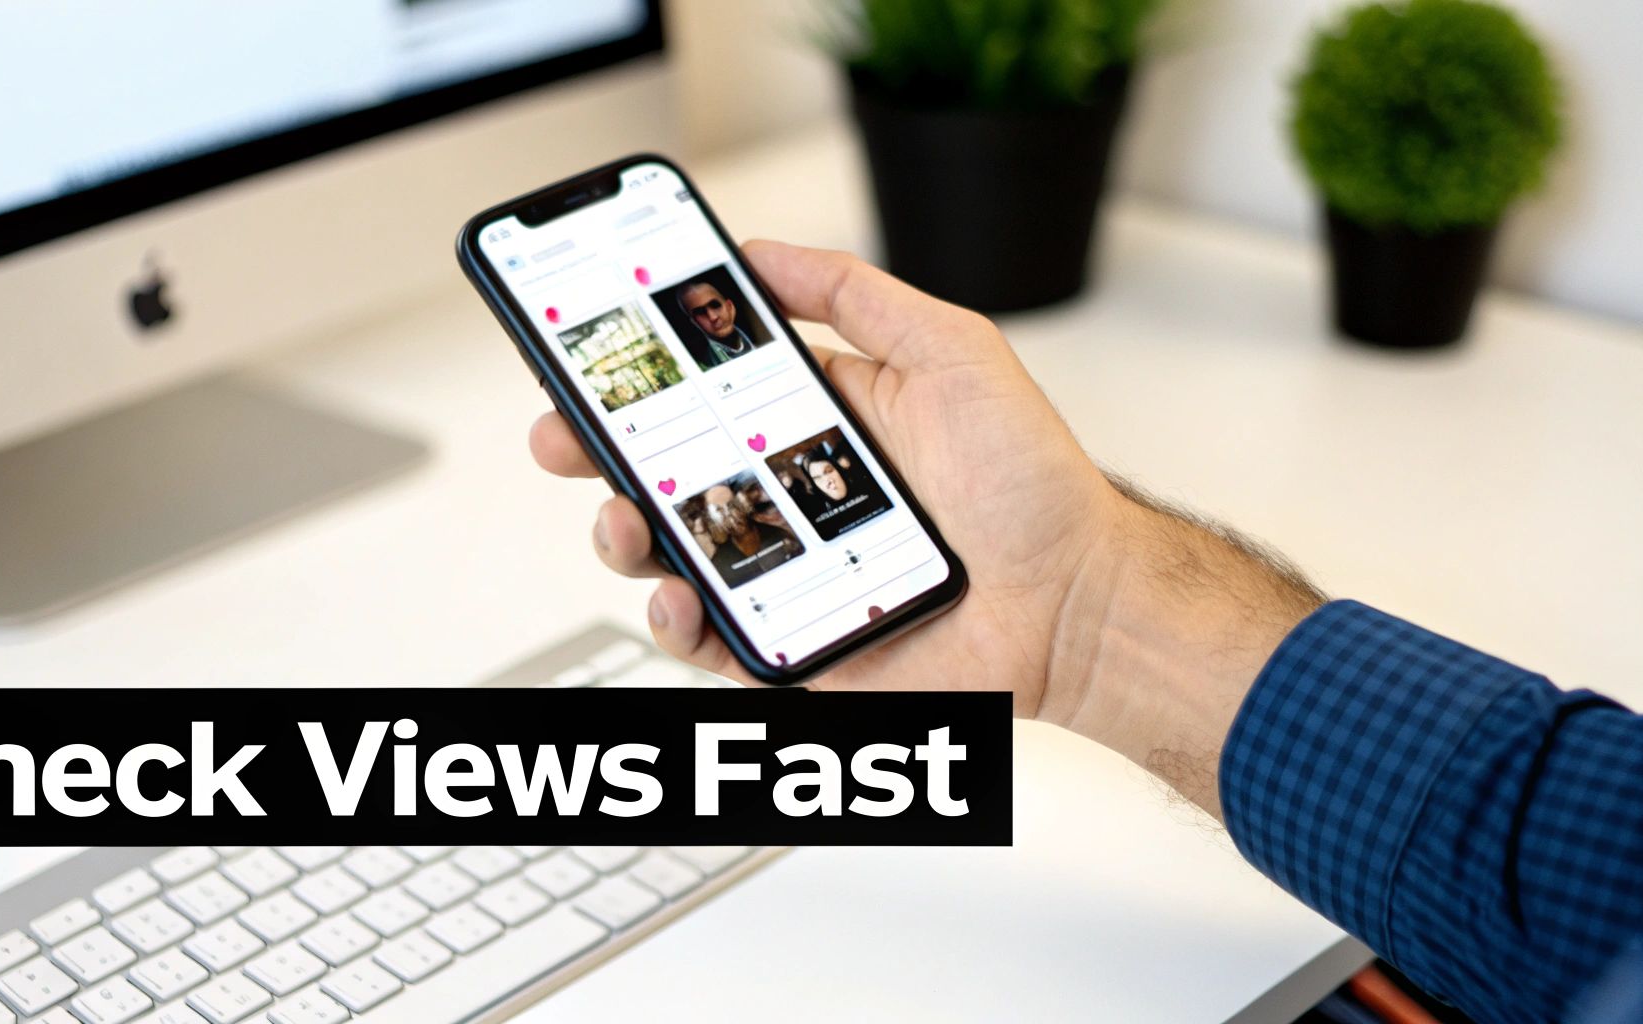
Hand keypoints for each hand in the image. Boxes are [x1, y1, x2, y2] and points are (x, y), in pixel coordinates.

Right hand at [529, 240, 1124, 719]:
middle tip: (563, 437)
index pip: (704, 394)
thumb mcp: (951, 350)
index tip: (587, 357)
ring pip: (672, 558)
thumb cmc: (1033, 485)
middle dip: (597, 454)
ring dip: (625, 535)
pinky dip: (680, 624)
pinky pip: (713, 642)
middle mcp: (793, 499)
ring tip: (624, 517)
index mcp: (819, 424)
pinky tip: (682, 599)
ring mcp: (788, 575)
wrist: (1078, 603)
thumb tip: (763, 253)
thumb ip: (856, 296)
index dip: (639, 378)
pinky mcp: (794, 646)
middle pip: (666, 474)